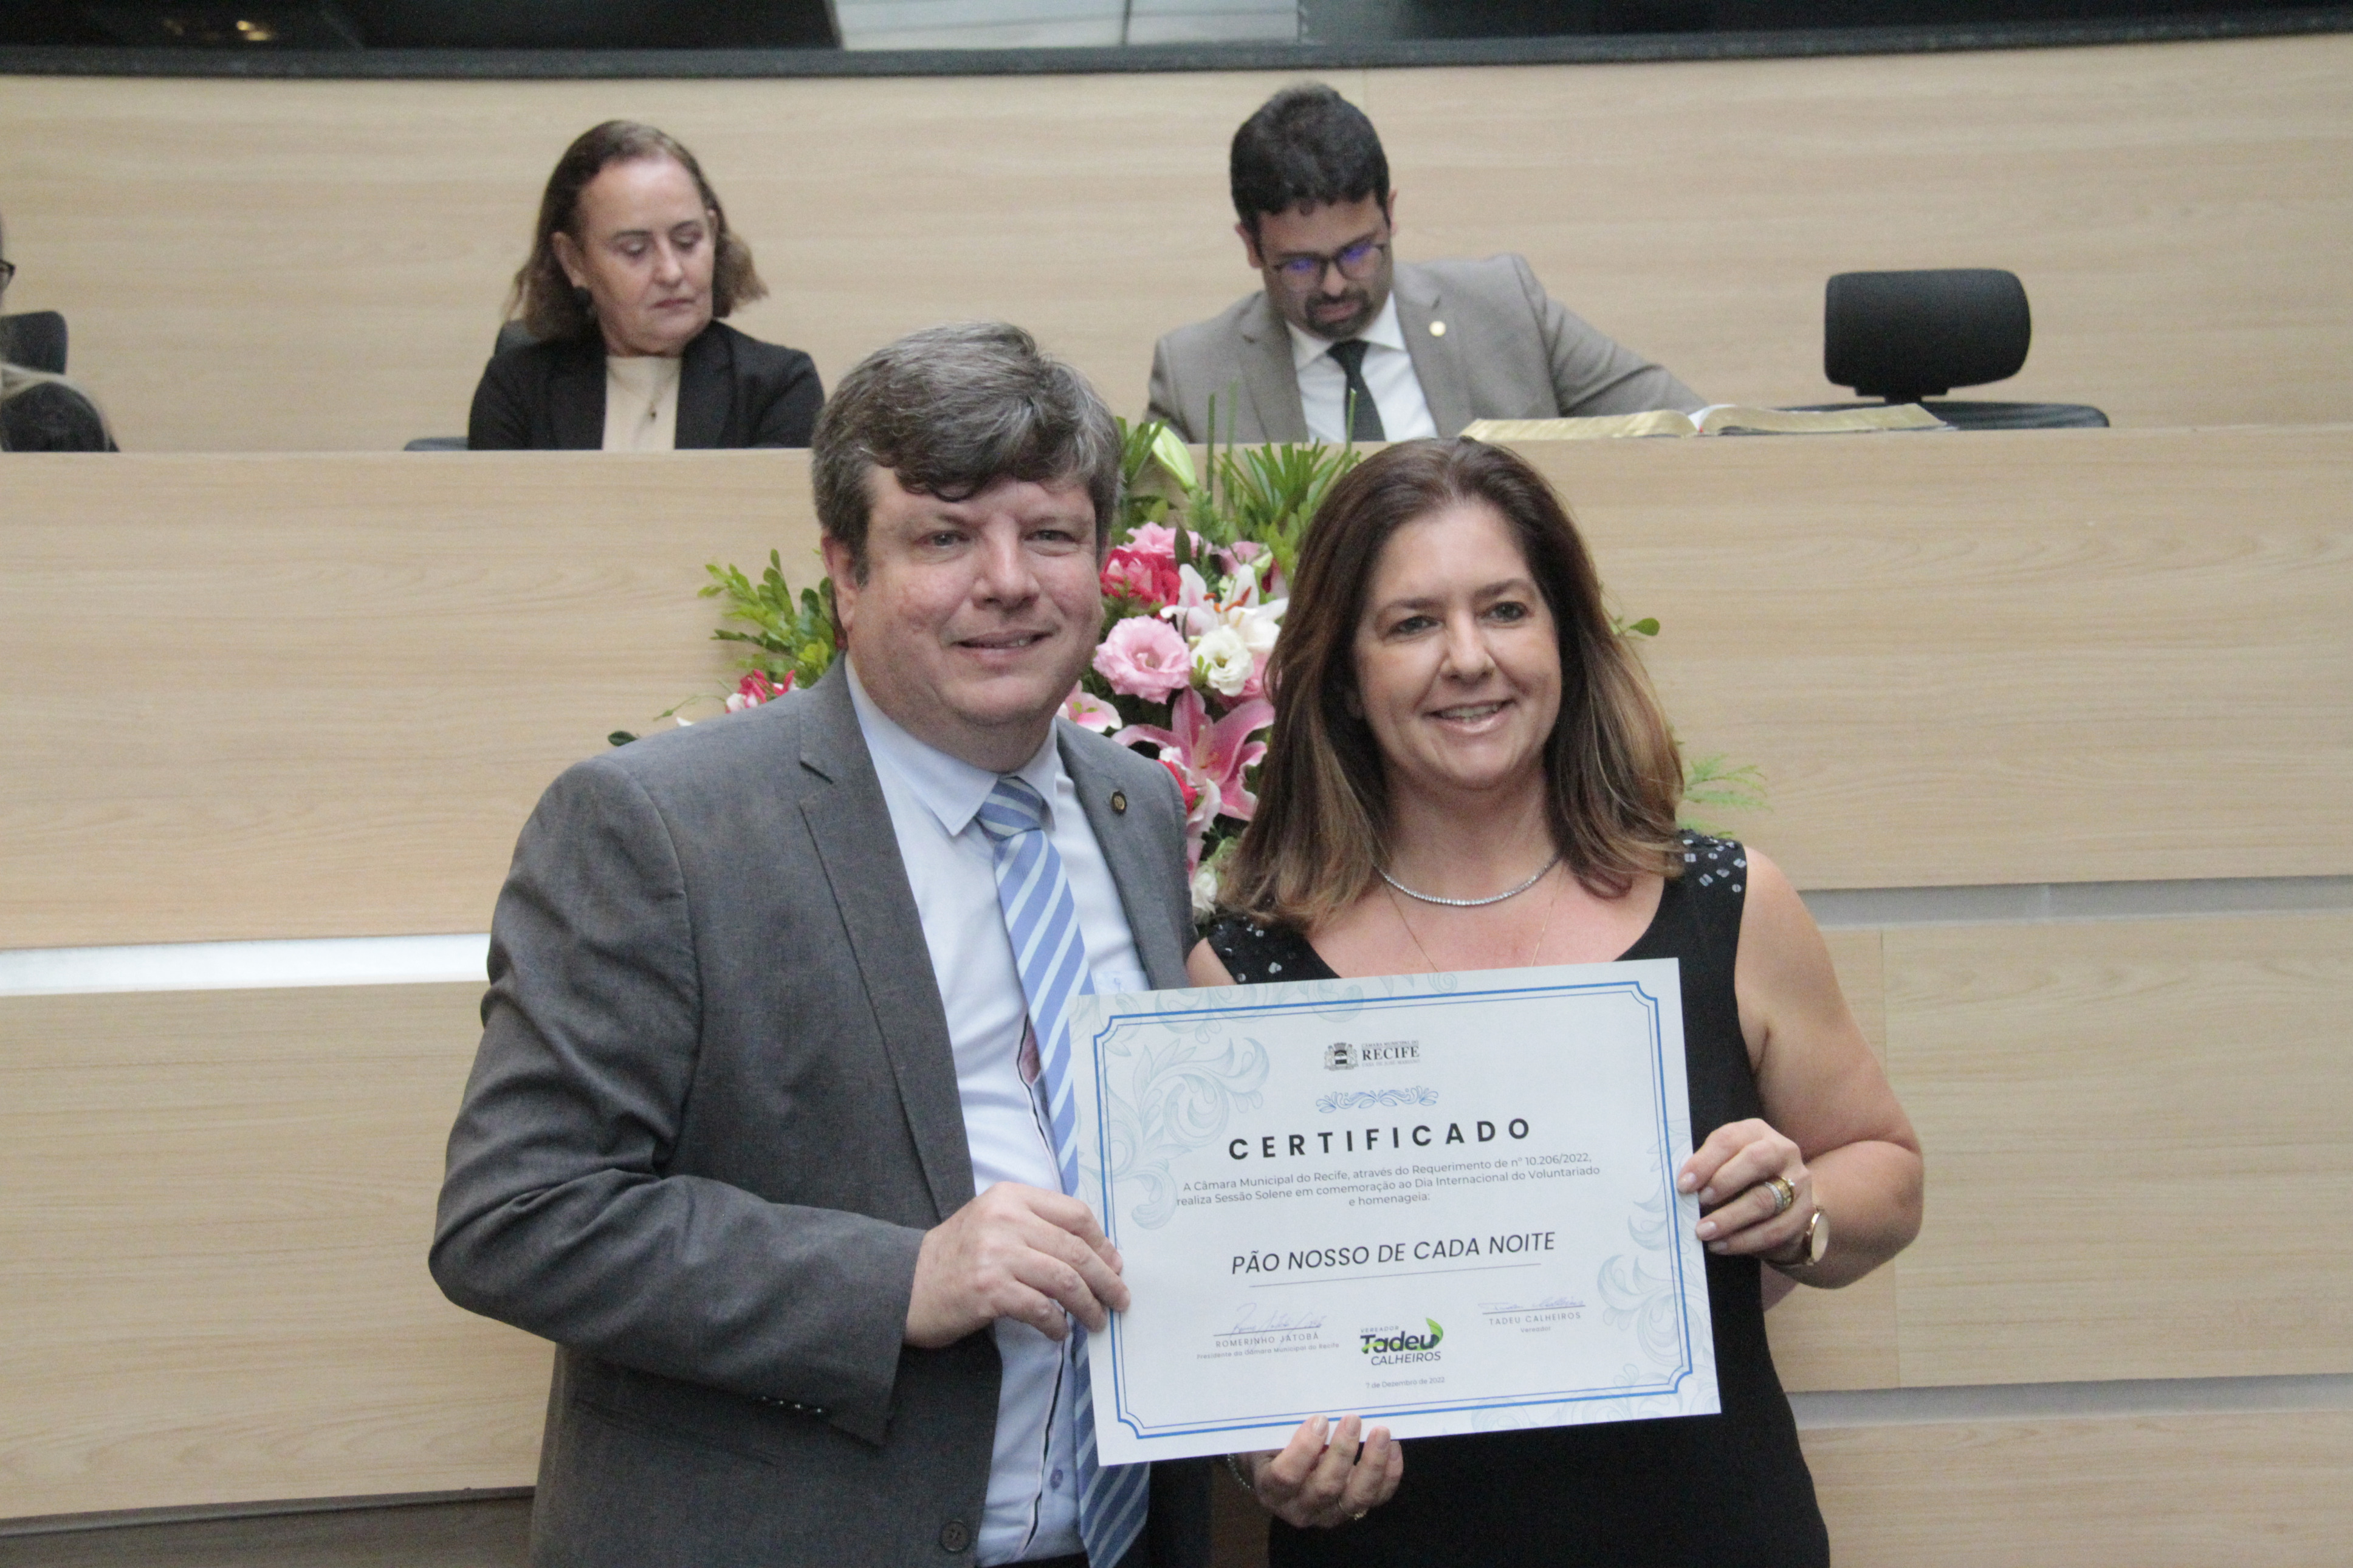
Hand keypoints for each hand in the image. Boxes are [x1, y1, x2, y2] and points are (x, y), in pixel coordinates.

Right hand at [905, 1182, 1128, 1348]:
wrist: (907, 1284)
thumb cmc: (958, 1256)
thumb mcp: (996, 1223)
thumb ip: (1040, 1227)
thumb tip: (1101, 1256)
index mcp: (1011, 1196)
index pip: (1075, 1213)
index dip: (1103, 1243)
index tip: (1114, 1265)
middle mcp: (1005, 1219)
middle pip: (1076, 1249)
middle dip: (1106, 1279)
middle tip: (1119, 1300)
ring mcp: (996, 1254)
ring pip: (1065, 1279)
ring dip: (1089, 1305)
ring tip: (1097, 1321)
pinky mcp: (988, 1290)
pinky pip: (1041, 1309)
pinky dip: (1057, 1325)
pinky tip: (1059, 1333)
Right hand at [1237, 1414, 1402, 1529]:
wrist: (1281, 1476)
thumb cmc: (1273, 1448)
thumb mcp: (1270, 1437)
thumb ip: (1286, 1426)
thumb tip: (1318, 1400)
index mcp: (1271, 1488)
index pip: (1285, 1476)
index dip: (1303, 1449)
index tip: (1319, 1420)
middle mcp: (1300, 1509)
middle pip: (1325, 1487)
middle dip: (1342, 1451)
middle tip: (1353, 1420)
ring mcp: (1329, 1514)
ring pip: (1356, 1497)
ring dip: (1372, 1463)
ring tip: (1381, 1433)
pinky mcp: (1354, 1511)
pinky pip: (1376, 1497)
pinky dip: (1389, 1473)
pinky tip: (1392, 1448)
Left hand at [1678, 1117, 1812, 1260]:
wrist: (1784, 1204)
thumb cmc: (1741, 1179)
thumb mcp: (1723, 1165)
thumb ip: (1706, 1170)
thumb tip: (1682, 1188)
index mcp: (1755, 1132)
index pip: (1729, 1139)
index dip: (1705, 1161)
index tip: (1684, 1184)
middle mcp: (1782, 1151)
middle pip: (1756, 1161)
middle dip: (1723, 1182)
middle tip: (1699, 1202)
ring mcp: (1798, 1181)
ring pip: (1764, 1199)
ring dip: (1730, 1218)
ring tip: (1703, 1231)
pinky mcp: (1803, 1213)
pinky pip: (1774, 1229)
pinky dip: (1744, 1240)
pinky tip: (1721, 1245)